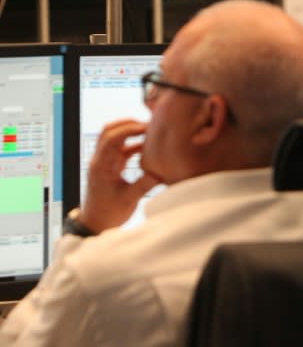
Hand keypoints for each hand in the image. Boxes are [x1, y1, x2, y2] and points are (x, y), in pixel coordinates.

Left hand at [79, 119, 160, 233]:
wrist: (95, 223)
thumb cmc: (108, 213)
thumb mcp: (128, 198)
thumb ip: (145, 183)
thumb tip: (162, 171)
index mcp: (101, 165)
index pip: (112, 137)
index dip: (129, 129)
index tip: (147, 128)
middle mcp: (101, 159)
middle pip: (110, 130)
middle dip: (129, 124)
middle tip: (148, 125)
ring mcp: (106, 161)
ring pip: (116, 137)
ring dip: (131, 132)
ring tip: (150, 133)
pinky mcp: (111, 165)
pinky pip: (122, 148)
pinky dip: (134, 143)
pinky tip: (148, 147)